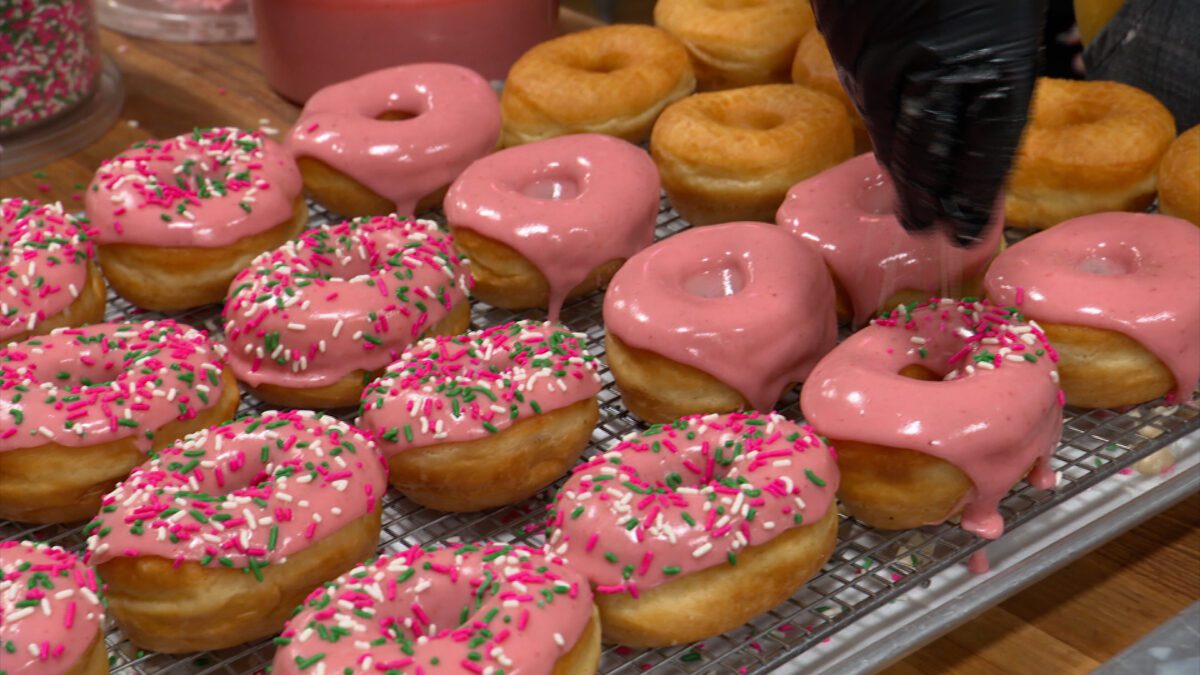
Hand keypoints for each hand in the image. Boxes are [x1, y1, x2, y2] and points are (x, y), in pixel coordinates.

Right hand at [811, 0, 1045, 245]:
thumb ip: (1052, 28)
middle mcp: (934, 71)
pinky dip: (876, 131)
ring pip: (889, 135)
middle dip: (933, 200)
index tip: (972, 228)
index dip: (976, 195)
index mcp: (993, 59)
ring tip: (907, 209)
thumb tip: (1073, 66)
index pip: (985, 149)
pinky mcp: (844, 44)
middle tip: (931, 232)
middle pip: (932, 155)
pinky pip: (862, 99)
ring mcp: (881, 61)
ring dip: (901, 177)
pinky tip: (882, 149)